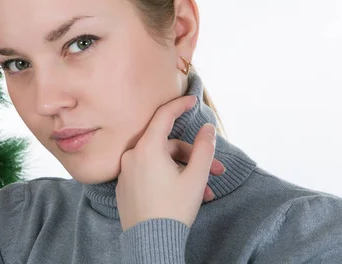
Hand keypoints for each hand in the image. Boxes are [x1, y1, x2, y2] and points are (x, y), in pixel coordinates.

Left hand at [116, 95, 215, 230]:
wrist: (151, 242)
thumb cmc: (174, 209)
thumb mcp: (196, 177)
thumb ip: (204, 148)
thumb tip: (208, 128)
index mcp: (147, 148)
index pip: (164, 115)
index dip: (180, 104)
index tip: (192, 99)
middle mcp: (132, 155)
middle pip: (167, 145)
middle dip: (194, 156)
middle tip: (216, 170)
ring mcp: (126, 171)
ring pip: (160, 162)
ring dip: (184, 172)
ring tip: (204, 192)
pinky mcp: (125, 186)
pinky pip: (149, 174)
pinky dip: (167, 179)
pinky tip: (184, 195)